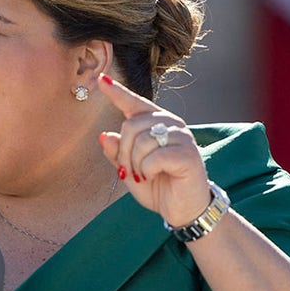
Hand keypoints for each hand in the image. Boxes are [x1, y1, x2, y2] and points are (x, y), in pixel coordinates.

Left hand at [97, 73, 212, 226]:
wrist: (183, 210)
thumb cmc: (158, 187)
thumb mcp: (130, 171)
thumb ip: (117, 153)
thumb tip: (104, 135)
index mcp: (156, 124)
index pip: (134, 104)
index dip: (117, 92)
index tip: (101, 80)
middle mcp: (171, 124)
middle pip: (130, 126)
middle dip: (123, 153)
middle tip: (129, 172)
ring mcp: (182, 137)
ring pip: (142, 142)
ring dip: (135, 165)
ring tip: (143, 176)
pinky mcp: (189, 154)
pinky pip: (155, 157)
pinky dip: (148, 171)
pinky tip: (155, 176)